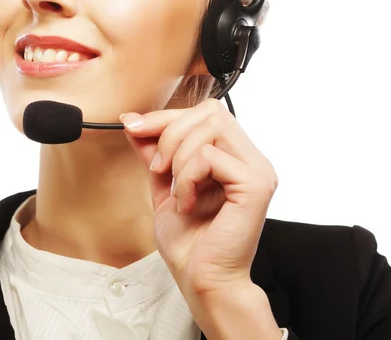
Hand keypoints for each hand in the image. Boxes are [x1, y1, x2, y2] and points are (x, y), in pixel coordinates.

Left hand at [120, 98, 278, 296]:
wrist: (201, 279)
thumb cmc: (188, 240)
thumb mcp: (163, 184)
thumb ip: (154, 151)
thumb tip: (134, 120)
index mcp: (234, 156)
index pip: (205, 112)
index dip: (166, 116)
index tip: (133, 126)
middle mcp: (250, 158)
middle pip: (210, 111)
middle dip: (170, 133)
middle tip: (157, 168)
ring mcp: (257, 170)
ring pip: (210, 128)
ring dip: (179, 158)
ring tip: (177, 191)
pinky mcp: (255, 185)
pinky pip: (210, 156)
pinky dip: (188, 178)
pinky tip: (188, 202)